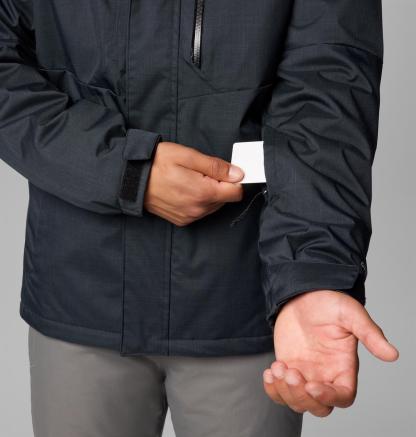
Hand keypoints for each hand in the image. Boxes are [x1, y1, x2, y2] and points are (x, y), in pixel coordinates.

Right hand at [144, 142, 243, 225]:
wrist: (131, 179)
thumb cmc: (157, 163)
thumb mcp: (187, 156)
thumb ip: (215, 166)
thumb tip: (238, 174)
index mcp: (203, 192)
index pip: (236, 192)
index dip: (234, 179)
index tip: (225, 170)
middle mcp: (198, 209)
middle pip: (225, 199)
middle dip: (219, 185)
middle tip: (201, 172)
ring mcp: (190, 217)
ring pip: (213, 206)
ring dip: (209, 193)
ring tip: (190, 180)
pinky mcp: (182, 221)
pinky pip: (200, 212)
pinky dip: (198, 201)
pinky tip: (184, 190)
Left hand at [263, 290, 398, 416]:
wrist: (303, 294)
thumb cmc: (329, 302)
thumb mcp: (350, 313)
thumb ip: (370, 334)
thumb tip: (392, 354)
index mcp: (344, 367)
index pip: (342, 396)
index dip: (328, 397)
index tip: (311, 385)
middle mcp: (325, 375)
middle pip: (318, 406)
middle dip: (301, 395)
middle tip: (290, 372)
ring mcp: (305, 373)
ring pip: (297, 401)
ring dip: (284, 391)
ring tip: (277, 368)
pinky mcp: (287, 368)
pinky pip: (279, 391)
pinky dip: (272, 389)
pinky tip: (270, 371)